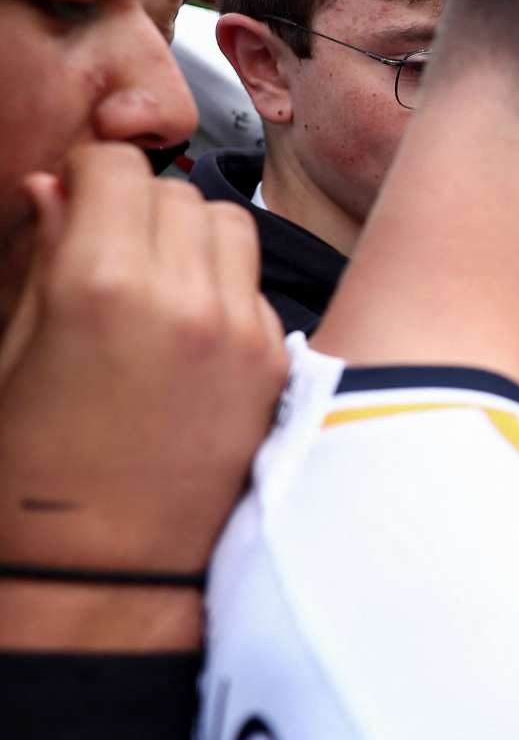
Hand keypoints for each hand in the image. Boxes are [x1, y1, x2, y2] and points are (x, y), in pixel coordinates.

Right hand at [0, 144, 286, 647]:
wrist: (104, 573)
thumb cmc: (35, 475)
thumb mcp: (12, 352)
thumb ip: (43, 257)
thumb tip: (54, 188)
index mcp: (102, 284)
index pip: (117, 166)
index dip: (90, 173)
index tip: (76, 194)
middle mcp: (185, 296)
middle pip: (176, 191)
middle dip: (137, 205)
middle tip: (105, 245)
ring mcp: (241, 329)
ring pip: (228, 226)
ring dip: (190, 236)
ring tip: (149, 282)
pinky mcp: (272, 363)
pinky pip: (252, 286)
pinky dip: (222, 287)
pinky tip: (184, 332)